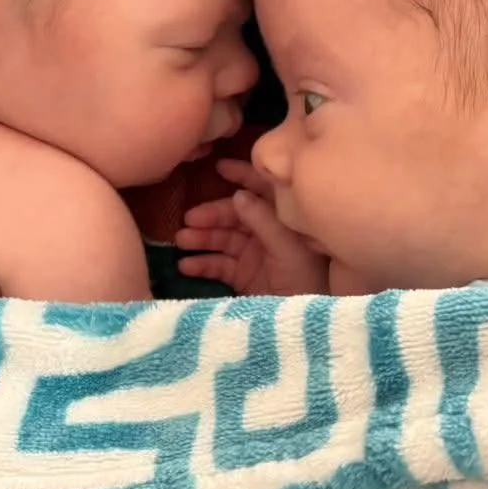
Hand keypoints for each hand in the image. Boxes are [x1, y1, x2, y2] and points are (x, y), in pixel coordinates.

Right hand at [177, 160, 330, 294]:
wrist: (301, 322)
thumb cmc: (305, 281)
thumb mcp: (287, 248)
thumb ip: (264, 221)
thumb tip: (238, 194)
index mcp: (282, 220)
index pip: (261, 190)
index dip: (242, 175)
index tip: (219, 166)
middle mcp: (265, 232)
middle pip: (233, 215)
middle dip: (211, 215)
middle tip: (189, 220)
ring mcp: (252, 253)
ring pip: (221, 238)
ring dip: (200, 237)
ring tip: (182, 240)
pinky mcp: (241, 276)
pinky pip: (217, 264)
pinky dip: (201, 264)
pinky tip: (186, 266)